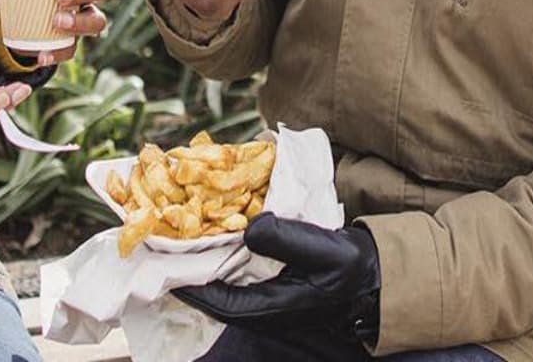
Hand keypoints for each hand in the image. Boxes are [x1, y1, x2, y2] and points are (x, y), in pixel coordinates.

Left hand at [174, 214, 381, 343]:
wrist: (369, 273)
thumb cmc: (348, 268)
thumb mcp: (324, 251)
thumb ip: (287, 240)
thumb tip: (249, 228)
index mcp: (271, 306)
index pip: (219, 303)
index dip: (189, 286)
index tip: (164, 266)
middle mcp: (261, 303)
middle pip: (214, 289)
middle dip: (189, 267)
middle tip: (163, 240)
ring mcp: (264, 292)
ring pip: (223, 276)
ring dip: (204, 254)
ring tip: (181, 228)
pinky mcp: (268, 277)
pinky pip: (236, 265)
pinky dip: (223, 247)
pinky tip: (214, 226)